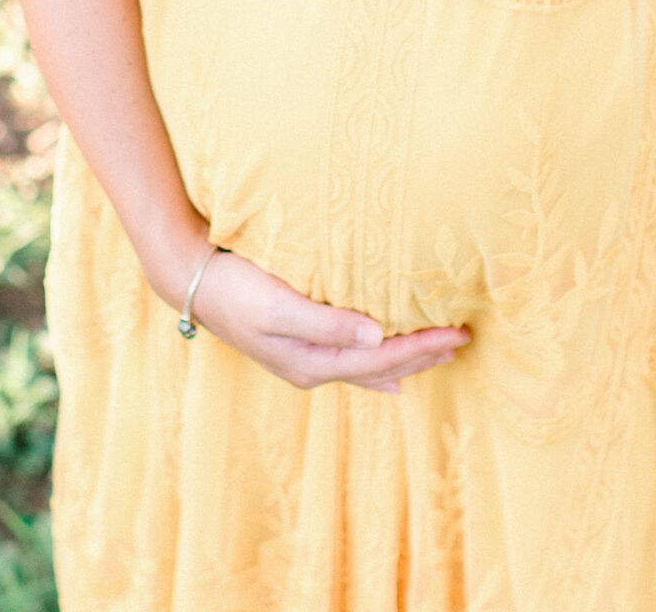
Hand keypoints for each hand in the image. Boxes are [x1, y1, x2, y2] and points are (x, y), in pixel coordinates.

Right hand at [191, 245, 467, 394]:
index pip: (379, 360)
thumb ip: (326, 324)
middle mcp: (312, 367)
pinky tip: (388, 376)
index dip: (420, 348)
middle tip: (463, 339)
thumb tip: (376, 339)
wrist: (192, 280)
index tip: (456, 333)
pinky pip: (349, 359)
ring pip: (368, 365)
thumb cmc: (235, 288)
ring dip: (405, 358)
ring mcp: (304, 357)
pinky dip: (376, 365)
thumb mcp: (278, 306)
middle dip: (422, 354)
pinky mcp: (298, 340)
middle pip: (379, 368)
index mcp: (311, 362)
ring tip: (438, 351)